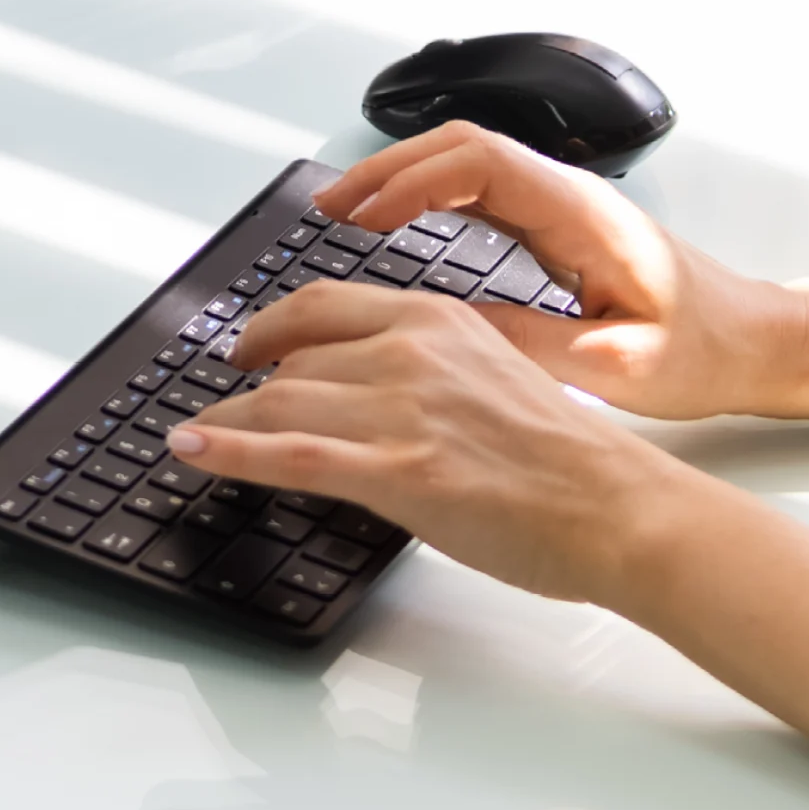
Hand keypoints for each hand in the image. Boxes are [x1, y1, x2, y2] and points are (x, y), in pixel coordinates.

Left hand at [169, 282, 701, 603]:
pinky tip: (191, 450)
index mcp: (440, 318)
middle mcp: (413, 350)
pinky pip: (289, 453)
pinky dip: (227, 450)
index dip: (270, 326)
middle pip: (293, 355)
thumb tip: (378, 389)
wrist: (617, 504)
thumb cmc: (570, 457)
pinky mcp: (399, 471)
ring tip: (197, 439)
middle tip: (220, 402)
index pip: (325, 305)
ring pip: (281, 401)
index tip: (248, 345)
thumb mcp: (496, 376)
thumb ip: (432, 369)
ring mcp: (402, 410)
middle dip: (245, 384)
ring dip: (227, 423)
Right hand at [312, 122, 806, 419]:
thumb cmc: (705, 351)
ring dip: (402, 180)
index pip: (479, 162)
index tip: (360, 218)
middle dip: (387, 170)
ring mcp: (561, 206)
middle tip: (327, 208)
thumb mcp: (613, 366)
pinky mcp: (558, 227)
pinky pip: (479, 193)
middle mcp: (569, 195)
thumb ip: (529, 345)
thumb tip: (447, 329)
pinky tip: (395, 227)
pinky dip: (428, 199)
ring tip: (343, 214)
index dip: (410, 180)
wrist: (757, 342)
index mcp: (583, 214)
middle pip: (460, 147)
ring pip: (466, 164)